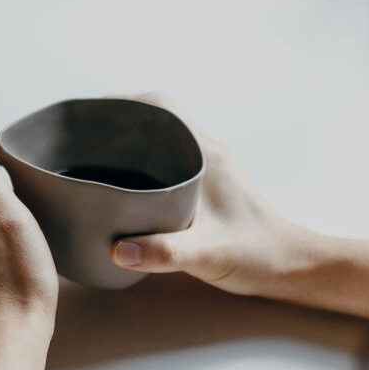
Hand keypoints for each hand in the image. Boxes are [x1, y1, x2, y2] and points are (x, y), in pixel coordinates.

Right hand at [110, 93, 368, 321]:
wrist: (289, 266)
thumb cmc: (256, 255)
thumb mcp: (207, 254)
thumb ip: (164, 252)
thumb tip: (117, 250)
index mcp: (205, 154)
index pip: (160, 107)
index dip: (122, 103)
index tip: (89, 116)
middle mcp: (205, 153)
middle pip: (153, 119)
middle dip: (115, 124)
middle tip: (79, 142)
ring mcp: (205, 169)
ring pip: (158, 142)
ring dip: (126, 146)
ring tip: (89, 162)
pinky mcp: (203, 188)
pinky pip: (164, 164)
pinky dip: (138, 168)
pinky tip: (119, 191)